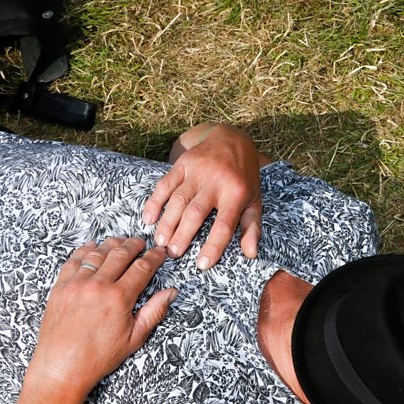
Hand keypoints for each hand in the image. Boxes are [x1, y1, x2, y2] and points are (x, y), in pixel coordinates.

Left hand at [28, 238, 176, 397]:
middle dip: (134, 245)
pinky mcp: (60, 287)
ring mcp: (76, 284)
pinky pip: (73, 261)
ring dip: (111, 244)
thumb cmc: (98, 357)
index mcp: (119, 298)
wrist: (62, 367)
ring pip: (97, 254)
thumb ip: (154, 312)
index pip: (142, 268)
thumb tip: (171, 293)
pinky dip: (84, 250)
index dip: (153, 258)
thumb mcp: (134, 338)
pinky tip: (92, 247)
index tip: (159, 253)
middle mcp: (97, 286)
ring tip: (120, 241)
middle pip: (120, 254)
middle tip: (141, 242)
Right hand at [143, 124, 262, 269]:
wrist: (231, 140)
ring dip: (167, 222)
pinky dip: (154, 202)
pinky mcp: (182, 164)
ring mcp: (197, 171)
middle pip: (196, 212)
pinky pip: (165, 184)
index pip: (224, 224)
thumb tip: (250, 254)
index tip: (202, 264)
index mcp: (236, 193)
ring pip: (178, 200)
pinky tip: (148, 219)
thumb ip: (252, 228)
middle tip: (173, 254)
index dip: (213, 245)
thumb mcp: (255, 201)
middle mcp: (215, 181)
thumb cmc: (244, 178)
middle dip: (183, 235)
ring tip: (160, 242)